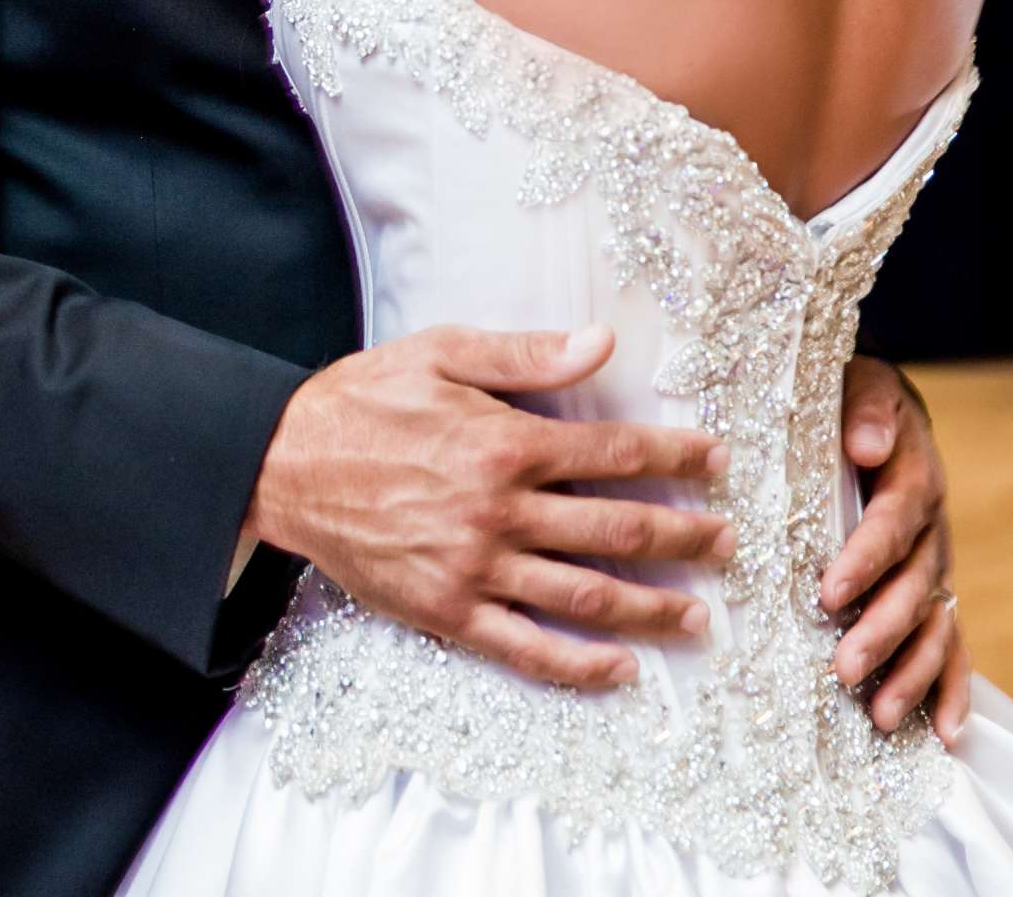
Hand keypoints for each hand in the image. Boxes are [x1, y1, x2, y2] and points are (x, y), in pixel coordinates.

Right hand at [244, 323, 734, 692]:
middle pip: (615, 529)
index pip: (613, 452)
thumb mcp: (441, 353)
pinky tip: (620, 670)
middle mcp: (499, 511)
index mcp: (503, 441)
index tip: (715, 461)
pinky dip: (578, 665)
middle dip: (682, 535)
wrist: (284, 464)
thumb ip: (525, 355)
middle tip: (728, 543)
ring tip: (698, 615)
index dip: (673, 456)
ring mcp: (475, 568)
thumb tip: (602, 343)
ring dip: (651, 607)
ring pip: (584, 596)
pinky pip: (525, 648)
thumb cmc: (364, 399)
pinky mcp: (447, 612)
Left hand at [823, 358, 969, 742]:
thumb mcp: (860, 384)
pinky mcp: (933, 593)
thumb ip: (867, 409)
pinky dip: (953, 689)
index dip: (865, 559)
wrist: (879, 409)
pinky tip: (947, 733)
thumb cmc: (854, 399)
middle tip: (843, 668)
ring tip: (882, 716)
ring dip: (911, 673)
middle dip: (881, 632)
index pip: (892, 523)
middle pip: (914, 587)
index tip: (830, 592)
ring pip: (933, 626)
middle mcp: (933, 529)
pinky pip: (951, 645)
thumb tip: (868, 445)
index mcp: (914, 477)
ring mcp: (937, 566)